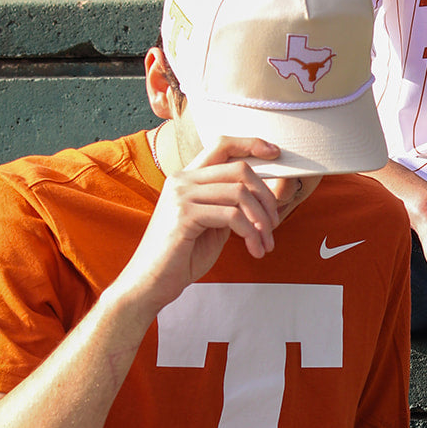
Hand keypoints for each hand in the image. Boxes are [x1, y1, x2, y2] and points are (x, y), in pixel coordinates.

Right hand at [116, 136, 283, 317]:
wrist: (151, 283)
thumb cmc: (182, 257)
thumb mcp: (214, 224)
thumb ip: (233, 205)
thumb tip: (267, 192)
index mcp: (188, 178)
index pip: (222, 145)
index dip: (251, 143)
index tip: (275, 152)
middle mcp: (182, 180)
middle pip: (239, 169)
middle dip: (266, 196)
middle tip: (274, 224)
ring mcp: (181, 195)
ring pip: (240, 193)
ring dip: (261, 220)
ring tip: (265, 243)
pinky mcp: (184, 215)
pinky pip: (232, 216)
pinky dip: (251, 234)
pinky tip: (254, 250)